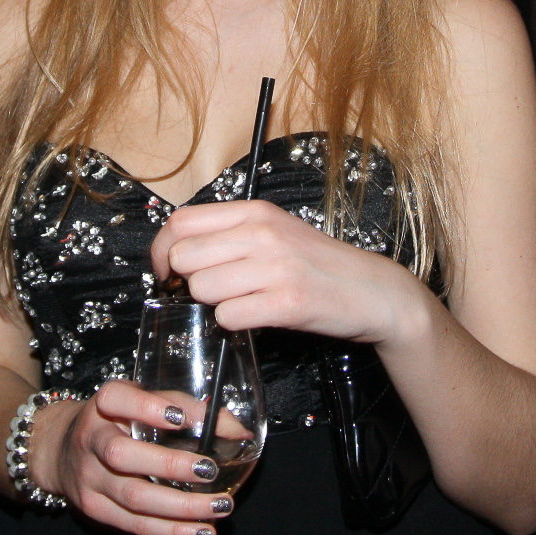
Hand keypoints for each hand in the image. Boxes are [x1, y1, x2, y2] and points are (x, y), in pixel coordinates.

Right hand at [31, 380, 235, 534]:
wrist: (63, 451)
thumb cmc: (118, 421)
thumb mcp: (144, 402)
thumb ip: (187, 408)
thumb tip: (238, 430)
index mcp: (103, 405)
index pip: (116, 399)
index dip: (147, 408)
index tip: (181, 417)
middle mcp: (91, 441)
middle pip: (122, 456)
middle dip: (169, 466)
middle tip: (209, 470)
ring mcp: (90, 479)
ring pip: (134, 498)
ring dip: (181, 507)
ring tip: (221, 506)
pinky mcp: (96, 510)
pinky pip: (136, 526)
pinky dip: (172, 532)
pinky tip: (202, 532)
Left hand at [148, 200, 426, 343]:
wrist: (372, 291)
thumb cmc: (316, 264)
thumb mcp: (273, 232)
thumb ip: (229, 234)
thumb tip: (175, 253)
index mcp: (254, 211)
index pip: (180, 222)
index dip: (163, 252)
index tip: (169, 272)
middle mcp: (262, 233)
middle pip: (184, 257)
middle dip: (187, 281)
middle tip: (208, 292)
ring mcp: (276, 267)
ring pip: (202, 288)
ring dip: (213, 303)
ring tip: (240, 302)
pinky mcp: (288, 302)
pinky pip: (229, 317)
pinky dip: (234, 323)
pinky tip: (255, 316)